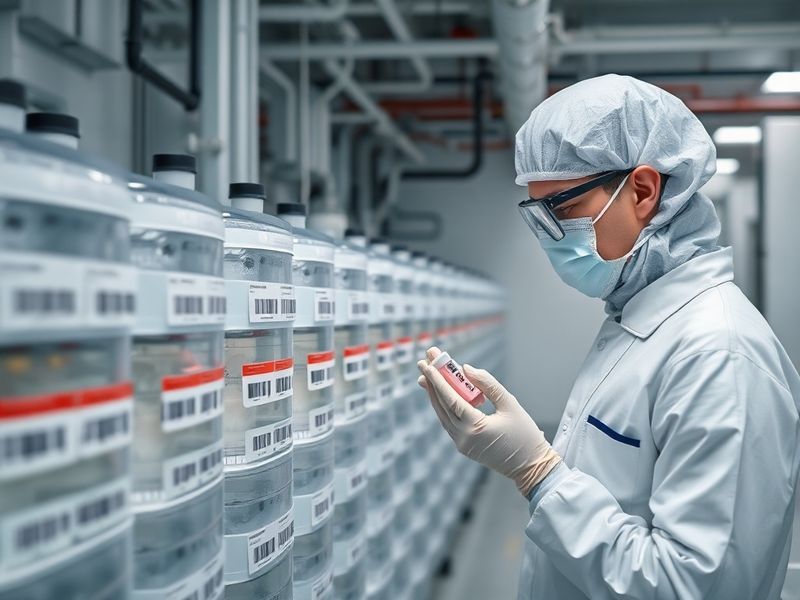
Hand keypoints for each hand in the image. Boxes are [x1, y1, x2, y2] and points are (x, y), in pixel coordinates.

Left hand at [418, 347, 561, 496]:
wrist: (531, 466)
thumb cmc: (524, 433)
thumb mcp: (509, 404)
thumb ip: (488, 384)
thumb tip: (466, 369)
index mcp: (476, 427)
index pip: (450, 399)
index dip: (437, 380)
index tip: (427, 363)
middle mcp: (464, 437)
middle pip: (442, 406)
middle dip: (432, 383)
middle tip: (423, 363)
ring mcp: (462, 444)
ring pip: (443, 415)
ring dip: (435, 395)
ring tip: (427, 376)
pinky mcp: (464, 447)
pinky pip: (449, 423)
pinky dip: (444, 407)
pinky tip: (441, 395)